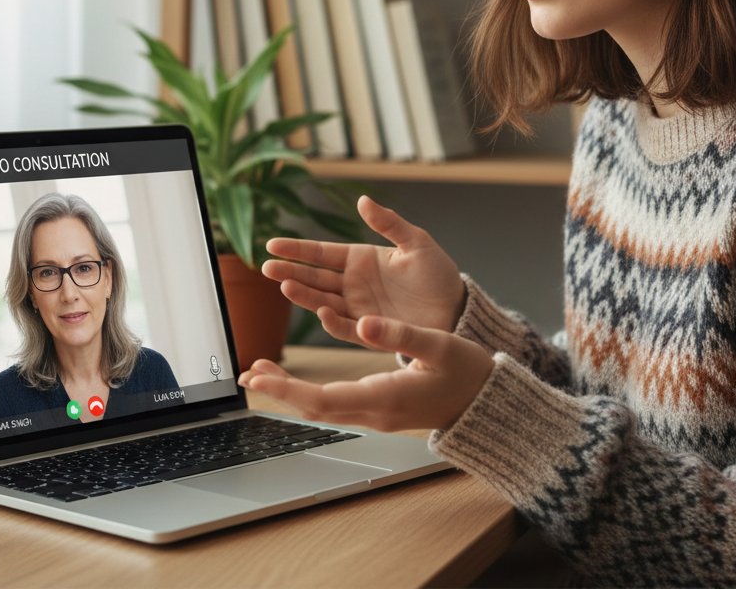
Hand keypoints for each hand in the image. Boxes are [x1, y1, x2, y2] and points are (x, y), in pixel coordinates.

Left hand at [238, 315, 492, 431]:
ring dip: (292, 390)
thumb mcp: (438, 345)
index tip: (261, 374)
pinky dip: (311, 391)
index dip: (288, 387)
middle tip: (248, 371)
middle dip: (280, 389)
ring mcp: (377, 414)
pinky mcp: (380, 408)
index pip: (324, 397)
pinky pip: (336, 403)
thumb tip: (364, 322)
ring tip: (264, 371)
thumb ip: (400, 334)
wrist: (487, 402)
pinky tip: (300, 379)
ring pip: (323, 407)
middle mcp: (375, 411)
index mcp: (385, 396)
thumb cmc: (467, 372)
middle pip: (316, 406)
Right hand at [263, 195, 465, 346]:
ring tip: (285, 286)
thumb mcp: (416, 243)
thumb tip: (362, 199)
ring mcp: (360, 309)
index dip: (297, 249)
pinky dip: (333, 322)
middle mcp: (354, 284)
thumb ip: (389, 223)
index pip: (322, 253)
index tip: (271, 245)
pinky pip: (347, 327)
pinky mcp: (371, 332)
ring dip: (304, 295)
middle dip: (290, 271)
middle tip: (265, 267)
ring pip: (324, 301)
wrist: (458, 312)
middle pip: (315, 277)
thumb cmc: (438, 275)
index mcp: (361, 259)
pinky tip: (321, 311)